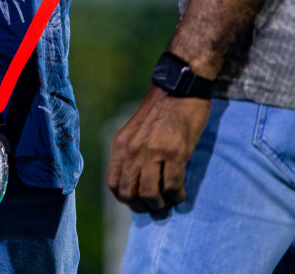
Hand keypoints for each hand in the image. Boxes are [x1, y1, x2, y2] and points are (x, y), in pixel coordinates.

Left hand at [107, 87, 210, 211]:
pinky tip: (180, 193)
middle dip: (143, 206)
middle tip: (155, 205)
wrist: (180, 87)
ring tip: (168, 200)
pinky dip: (177, 195)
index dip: (125, 198)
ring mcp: (153, 152)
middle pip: (130, 193)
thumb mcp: (135, 130)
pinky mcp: (175, 153)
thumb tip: (135, 181)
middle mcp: (133, 150)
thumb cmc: (160, 109)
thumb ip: (131, 152)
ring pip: (151, 193)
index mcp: (121, 145)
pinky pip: (173, 185)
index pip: (114, 183)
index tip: (137, 201)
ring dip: (160, 203)